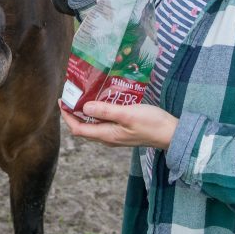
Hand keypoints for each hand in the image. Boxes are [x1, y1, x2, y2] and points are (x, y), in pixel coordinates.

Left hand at [58, 100, 177, 149]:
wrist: (172, 134)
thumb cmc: (151, 123)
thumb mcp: (127, 114)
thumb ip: (106, 111)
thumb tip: (84, 107)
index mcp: (107, 135)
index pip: (78, 129)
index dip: (67, 116)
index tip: (62, 101)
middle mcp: (108, 138)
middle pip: (83, 128)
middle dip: (73, 113)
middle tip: (71, 95)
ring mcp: (116, 136)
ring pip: (93, 125)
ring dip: (85, 112)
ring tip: (83, 96)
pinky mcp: (122, 131)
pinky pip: (103, 123)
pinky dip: (97, 113)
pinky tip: (101, 101)